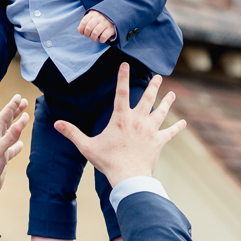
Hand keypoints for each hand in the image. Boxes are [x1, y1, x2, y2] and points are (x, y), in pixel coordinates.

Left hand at [0, 94, 29, 198]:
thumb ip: (10, 137)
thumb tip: (21, 124)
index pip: (5, 114)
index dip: (13, 104)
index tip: (19, 96)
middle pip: (8, 119)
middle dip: (16, 110)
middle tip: (24, 101)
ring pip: (11, 132)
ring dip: (18, 124)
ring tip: (26, 117)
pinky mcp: (2, 157)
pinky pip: (12, 148)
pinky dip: (17, 144)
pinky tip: (21, 144)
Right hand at [54, 64, 184, 186]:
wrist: (129, 177)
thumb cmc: (108, 161)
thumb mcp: (87, 146)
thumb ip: (72, 133)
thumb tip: (56, 123)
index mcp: (121, 118)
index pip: (121, 92)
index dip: (122, 76)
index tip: (125, 64)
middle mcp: (137, 120)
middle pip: (148, 98)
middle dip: (153, 85)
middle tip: (158, 76)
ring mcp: (150, 130)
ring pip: (161, 111)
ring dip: (167, 101)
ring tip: (171, 93)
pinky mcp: (158, 141)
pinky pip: (170, 132)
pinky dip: (177, 127)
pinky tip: (184, 123)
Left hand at [78, 10, 115, 42]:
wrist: (115, 15)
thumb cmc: (101, 18)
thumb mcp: (93, 17)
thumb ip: (86, 22)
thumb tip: (79, 29)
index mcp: (93, 14)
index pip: (84, 22)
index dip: (81, 29)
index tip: (82, 33)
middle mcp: (99, 18)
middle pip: (89, 27)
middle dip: (87, 34)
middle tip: (89, 36)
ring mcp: (105, 23)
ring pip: (96, 32)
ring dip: (93, 38)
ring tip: (94, 39)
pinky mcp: (111, 28)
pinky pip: (104, 36)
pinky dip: (101, 40)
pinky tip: (101, 40)